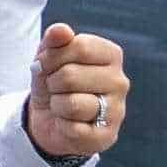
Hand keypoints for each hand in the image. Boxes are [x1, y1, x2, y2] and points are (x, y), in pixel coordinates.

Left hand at [25, 23, 128, 159]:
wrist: (49, 118)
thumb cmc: (54, 81)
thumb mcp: (48, 56)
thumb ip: (54, 39)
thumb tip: (61, 30)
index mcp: (111, 55)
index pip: (78, 46)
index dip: (52, 56)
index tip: (46, 64)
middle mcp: (120, 81)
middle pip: (70, 75)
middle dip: (51, 83)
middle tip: (55, 88)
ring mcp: (117, 110)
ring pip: (71, 103)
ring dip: (56, 105)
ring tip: (61, 105)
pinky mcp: (107, 136)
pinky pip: (72, 128)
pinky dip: (61, 125)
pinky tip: (67, 123)